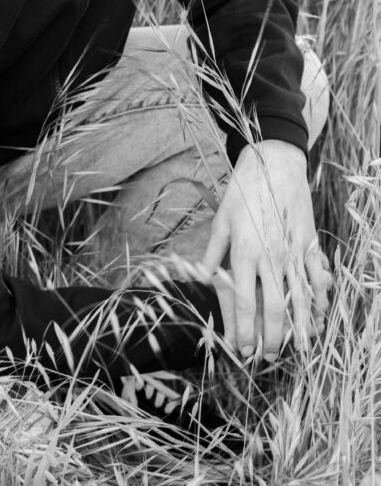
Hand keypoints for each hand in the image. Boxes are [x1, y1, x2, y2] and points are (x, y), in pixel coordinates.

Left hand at [203, 139, 331, 359]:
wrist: (275, 162)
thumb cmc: (243, 189)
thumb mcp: (221, 218)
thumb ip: (213, 252)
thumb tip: (201, 277)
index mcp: (244, 251)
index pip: (244, 302)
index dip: (243, 330)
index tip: (241, 349)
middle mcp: (270, 256)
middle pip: (273, 308)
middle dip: (271, 339)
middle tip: (267, 357)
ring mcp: (293, 251)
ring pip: (299, 299)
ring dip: (298, 328)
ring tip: (296, 349)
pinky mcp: (309, 243)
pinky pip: (316, 278)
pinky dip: (319, 301)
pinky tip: (319, 318)